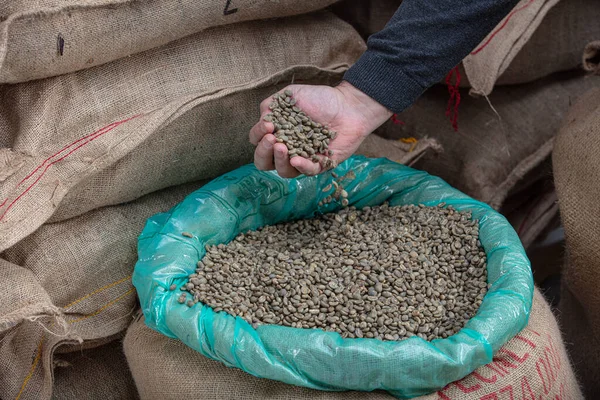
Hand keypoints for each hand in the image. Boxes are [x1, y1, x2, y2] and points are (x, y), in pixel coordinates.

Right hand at [249, 81, 391, 177]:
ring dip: (279, 160)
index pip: (258, 142)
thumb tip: (262, 121)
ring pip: (284, 171)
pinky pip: (308, 172)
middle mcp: (287, 149)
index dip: (258, 136)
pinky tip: (296, 159)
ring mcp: (303, 159)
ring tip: (282, 146)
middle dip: (263, 152)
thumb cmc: (319, 99)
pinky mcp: (320, 165)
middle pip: (264, 162)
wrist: (348, 104)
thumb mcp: (290, 95)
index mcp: (278, 134)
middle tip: (272, 139)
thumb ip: (271, 105)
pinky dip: (301, 166)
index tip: (268, 125)